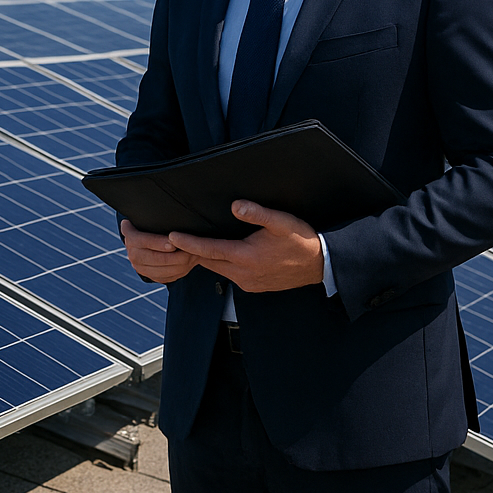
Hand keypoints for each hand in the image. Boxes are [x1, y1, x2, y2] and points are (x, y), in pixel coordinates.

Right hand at [121, 219, 197, 283]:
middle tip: (190, 251)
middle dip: (175, 256)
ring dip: (180, 265)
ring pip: (163, 271)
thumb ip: (153, 217)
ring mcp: (141, 268)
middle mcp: (133, 255)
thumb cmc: (154, 225)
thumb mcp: (151, 219)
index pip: (143, 241)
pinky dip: (179, 272)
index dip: (158, 242)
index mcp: (131, 238)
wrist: (150, 241)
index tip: (173, 243)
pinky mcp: (151, 277)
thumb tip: (163, 210)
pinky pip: (167, 278)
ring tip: (193, 256)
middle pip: (155, 258)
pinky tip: (188, 264)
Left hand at [168, 201, 323, 292]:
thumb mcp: (282, 222)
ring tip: (194, 245)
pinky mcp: (254, 287)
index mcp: (246, 257)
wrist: (320, 265)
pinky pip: (230, 276)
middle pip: (209, 261)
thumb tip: (235, 205)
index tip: (171, 236)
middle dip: (193, 251)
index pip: (209, 250)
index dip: (189, 243)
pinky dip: (221, 265)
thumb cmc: (300, 241)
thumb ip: (258, 213)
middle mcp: (243, 274)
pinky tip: (220, 255)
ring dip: (207, 258)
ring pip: (218, 269)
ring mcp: (248, 283)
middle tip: (177, 238)